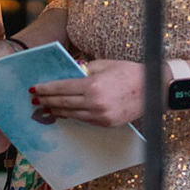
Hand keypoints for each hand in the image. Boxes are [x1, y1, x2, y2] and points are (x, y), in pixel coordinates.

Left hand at [30, 58, 144, 126]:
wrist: (154, 88)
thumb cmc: (129, 72)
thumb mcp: (104, 65)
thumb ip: (84, 69)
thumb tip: (67, 73)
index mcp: (93, 85)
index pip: (62, 88)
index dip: (46, 89)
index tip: (35, 89)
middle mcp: (95, 103)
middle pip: (63, 103)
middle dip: (47, 101)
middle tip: (35, 100)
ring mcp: (101, 116)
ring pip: (72, 114)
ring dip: (56, 111)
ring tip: (45, 108)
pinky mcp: (106, 124)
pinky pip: (84, 119)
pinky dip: (72, 116)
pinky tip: (63, 113)